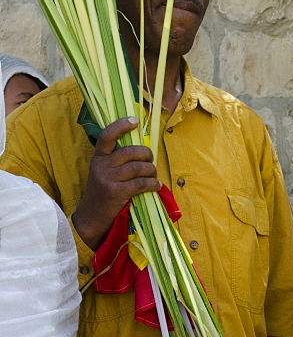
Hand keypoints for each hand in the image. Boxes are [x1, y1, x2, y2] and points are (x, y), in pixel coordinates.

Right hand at [72, 117, 160, 249]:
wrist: (92, 217)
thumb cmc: (102, 193)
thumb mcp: (102, 172)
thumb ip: (116, 161)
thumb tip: (142, 151)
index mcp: (98, 157)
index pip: (107, 136)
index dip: (121, 126)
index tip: (134, 120)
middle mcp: (101, 165)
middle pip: (130, 152)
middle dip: (146, 154)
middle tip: (150, 160)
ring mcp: (108, 179)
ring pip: (138, 168)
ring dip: (151, 171)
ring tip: (153, 175)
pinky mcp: (117, 192)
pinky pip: (141, 183)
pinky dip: (152, 184)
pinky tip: (156, 186)